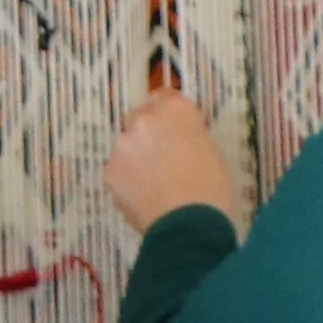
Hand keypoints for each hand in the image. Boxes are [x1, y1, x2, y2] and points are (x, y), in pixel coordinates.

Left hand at [106, 87, 240, 234]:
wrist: (188, 227)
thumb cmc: (212, 190)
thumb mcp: (212, 153)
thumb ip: (190, 135)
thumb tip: (181, 136)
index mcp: (174, 111)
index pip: (165, 96)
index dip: (169, 112)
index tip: (174, 125)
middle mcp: (143, 120)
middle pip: (141, 118)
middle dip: (150, 132)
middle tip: (165, 156)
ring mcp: (122, 145)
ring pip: (127, 144)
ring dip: (137, 156)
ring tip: (156, 182)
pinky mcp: (109, 171)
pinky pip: (119, 169)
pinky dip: (128, 178)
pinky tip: (145, 195)